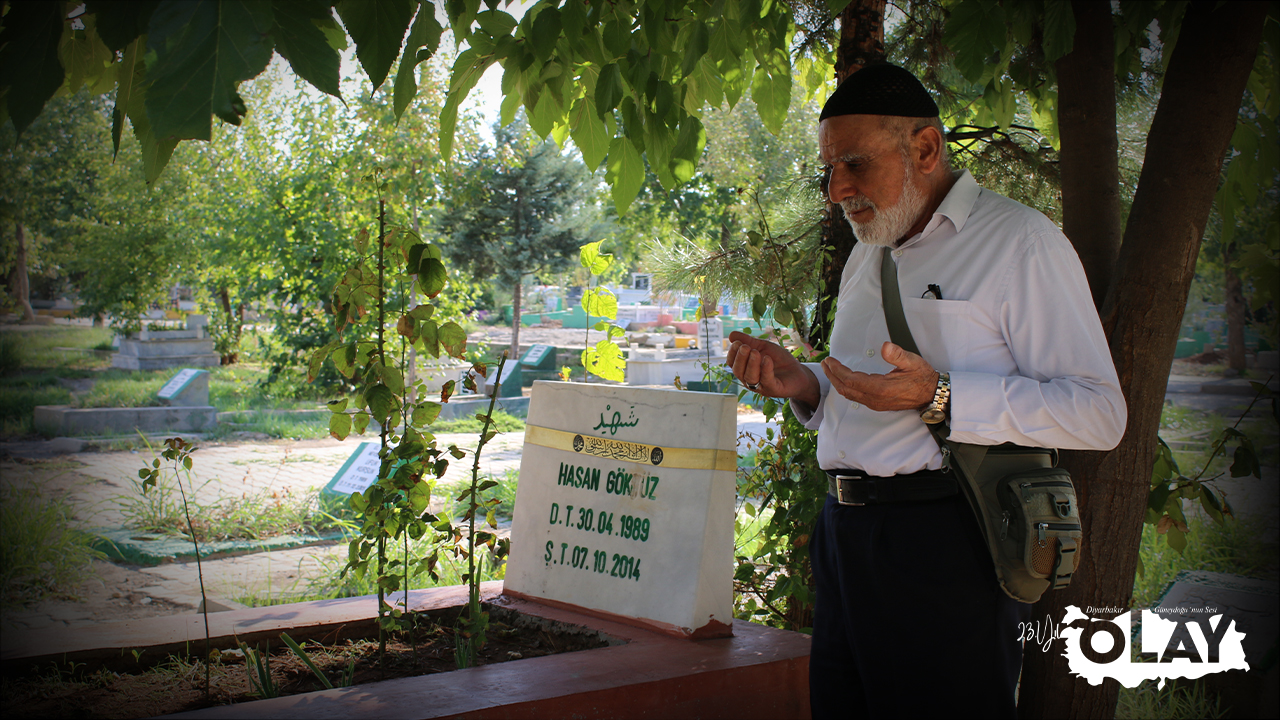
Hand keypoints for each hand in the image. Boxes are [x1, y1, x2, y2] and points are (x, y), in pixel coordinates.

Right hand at [725, 331, 820, 406]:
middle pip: (738, 371)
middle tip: (745, 347)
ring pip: (750, 378)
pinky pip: (767, 381)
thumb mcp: (763, 347)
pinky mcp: (774, 389)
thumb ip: (748, 341)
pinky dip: (766, 369)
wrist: (798, 372)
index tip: (737, 343)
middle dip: (740, 358)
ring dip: (751, 364)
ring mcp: (761, 386)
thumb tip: (730, 335)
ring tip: (755, 352)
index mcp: (745, 369)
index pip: (732, 364)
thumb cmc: (778, 360)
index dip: (732, 354)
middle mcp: (750, 380)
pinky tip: (767, 358)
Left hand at [821, 342, 938, 411]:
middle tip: (824, 364)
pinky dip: (846, 387)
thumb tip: (885, 346)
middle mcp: (875, 398)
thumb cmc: (922, 377)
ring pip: (849, 394)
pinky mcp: (877, 404)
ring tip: (829, 370)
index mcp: (880, 388)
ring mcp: (875, 403)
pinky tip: (843, 380)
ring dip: (837, 382)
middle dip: (832, 376)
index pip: (851, 380)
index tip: (829, 360)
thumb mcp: (912, 361)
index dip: (838, 370)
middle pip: (845, 388)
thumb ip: (897, 354)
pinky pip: (856, 397)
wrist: (931, 395)